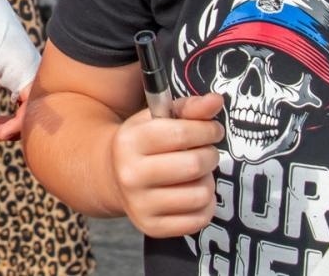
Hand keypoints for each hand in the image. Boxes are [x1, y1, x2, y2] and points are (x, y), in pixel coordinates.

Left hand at [0, 29, 28, 141]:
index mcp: (24, 66)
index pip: (33, 108)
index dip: (16, 127)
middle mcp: (34, 68)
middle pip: (37, 110)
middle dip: (17, 130)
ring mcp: (32, 68)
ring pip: (34, 105)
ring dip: (17, 122)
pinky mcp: (26, 69)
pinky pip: (29, 96)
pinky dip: (17, 112)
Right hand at [111, 94, 224, 238]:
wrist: (112, 176)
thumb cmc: (144, 143)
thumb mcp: (158, 119)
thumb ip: (189, 108)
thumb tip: (216, 100)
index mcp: (130, 141)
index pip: (181, 133)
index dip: (207, 130)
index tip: (213, 130)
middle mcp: (130, 174)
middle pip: (194, 165)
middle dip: (210, 155)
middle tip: (205, 152)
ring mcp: (140, 204)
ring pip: (200, 194)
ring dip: (208, 182)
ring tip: (196, 175)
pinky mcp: (152, 227)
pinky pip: (199, 219)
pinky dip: (205, 206)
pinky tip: (192, 193)